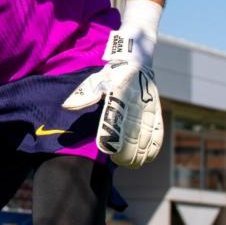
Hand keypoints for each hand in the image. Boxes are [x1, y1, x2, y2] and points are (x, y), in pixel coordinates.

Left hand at [62, 31, 162, 167]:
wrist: (136, 60)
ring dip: (139, 153)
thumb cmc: (111, 74)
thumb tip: (67, 106)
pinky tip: (146, 158)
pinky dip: (153, 147)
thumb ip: (84, 95)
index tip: (106, 149)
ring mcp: (149, 108)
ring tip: (130, 163)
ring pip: (147, 136)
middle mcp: (136, 102)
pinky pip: (158, 132)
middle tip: (118, 161)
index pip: (116, 120)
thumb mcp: (96, 80)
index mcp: (119, 95)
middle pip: (134, 134)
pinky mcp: (156, 112)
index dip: (112, 137)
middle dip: (127, 152)